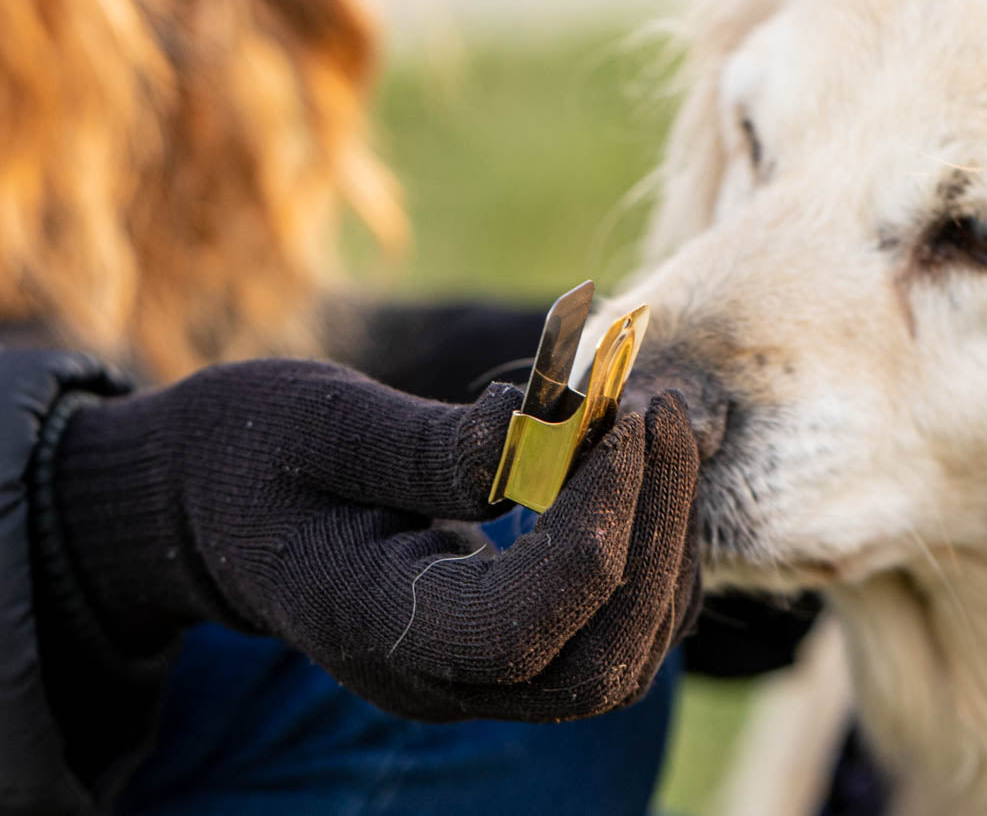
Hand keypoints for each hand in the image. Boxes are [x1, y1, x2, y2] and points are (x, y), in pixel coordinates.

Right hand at [44, 358, 699, 721]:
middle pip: (601, 664)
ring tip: (657, 424)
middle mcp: (437, 679)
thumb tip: (551, 432)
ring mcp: (478, 676)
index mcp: (374, 627)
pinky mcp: (510, 647)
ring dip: (667, 542)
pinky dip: (653, 552)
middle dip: (657, 535)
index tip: (619, 417)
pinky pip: (617, 630)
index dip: (595, 523)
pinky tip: (638, 467)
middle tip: (660, 410)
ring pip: (626, 658)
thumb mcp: (323, 425)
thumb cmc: (253, 456)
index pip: (521, 627)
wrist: (215, 514)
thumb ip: (434, 446)